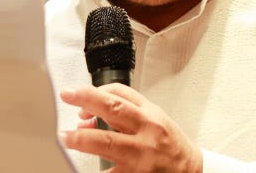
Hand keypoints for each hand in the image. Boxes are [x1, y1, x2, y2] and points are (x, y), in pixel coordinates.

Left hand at [59, 84, 201, 172]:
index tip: (75, 94)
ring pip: (108, 143)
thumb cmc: (169, 144)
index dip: (94, 91)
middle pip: (114, 110)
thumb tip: (86, 118)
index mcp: (149, 115)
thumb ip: (122, 115)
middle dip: (88, 100)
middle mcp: (146, 132)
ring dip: (83, 139)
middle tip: (67, 95)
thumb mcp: (153, 120)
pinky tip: (77, 169)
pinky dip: (96, 170)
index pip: (120, 94)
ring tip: (65, 137)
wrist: (190, 172)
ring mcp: (141, 156)